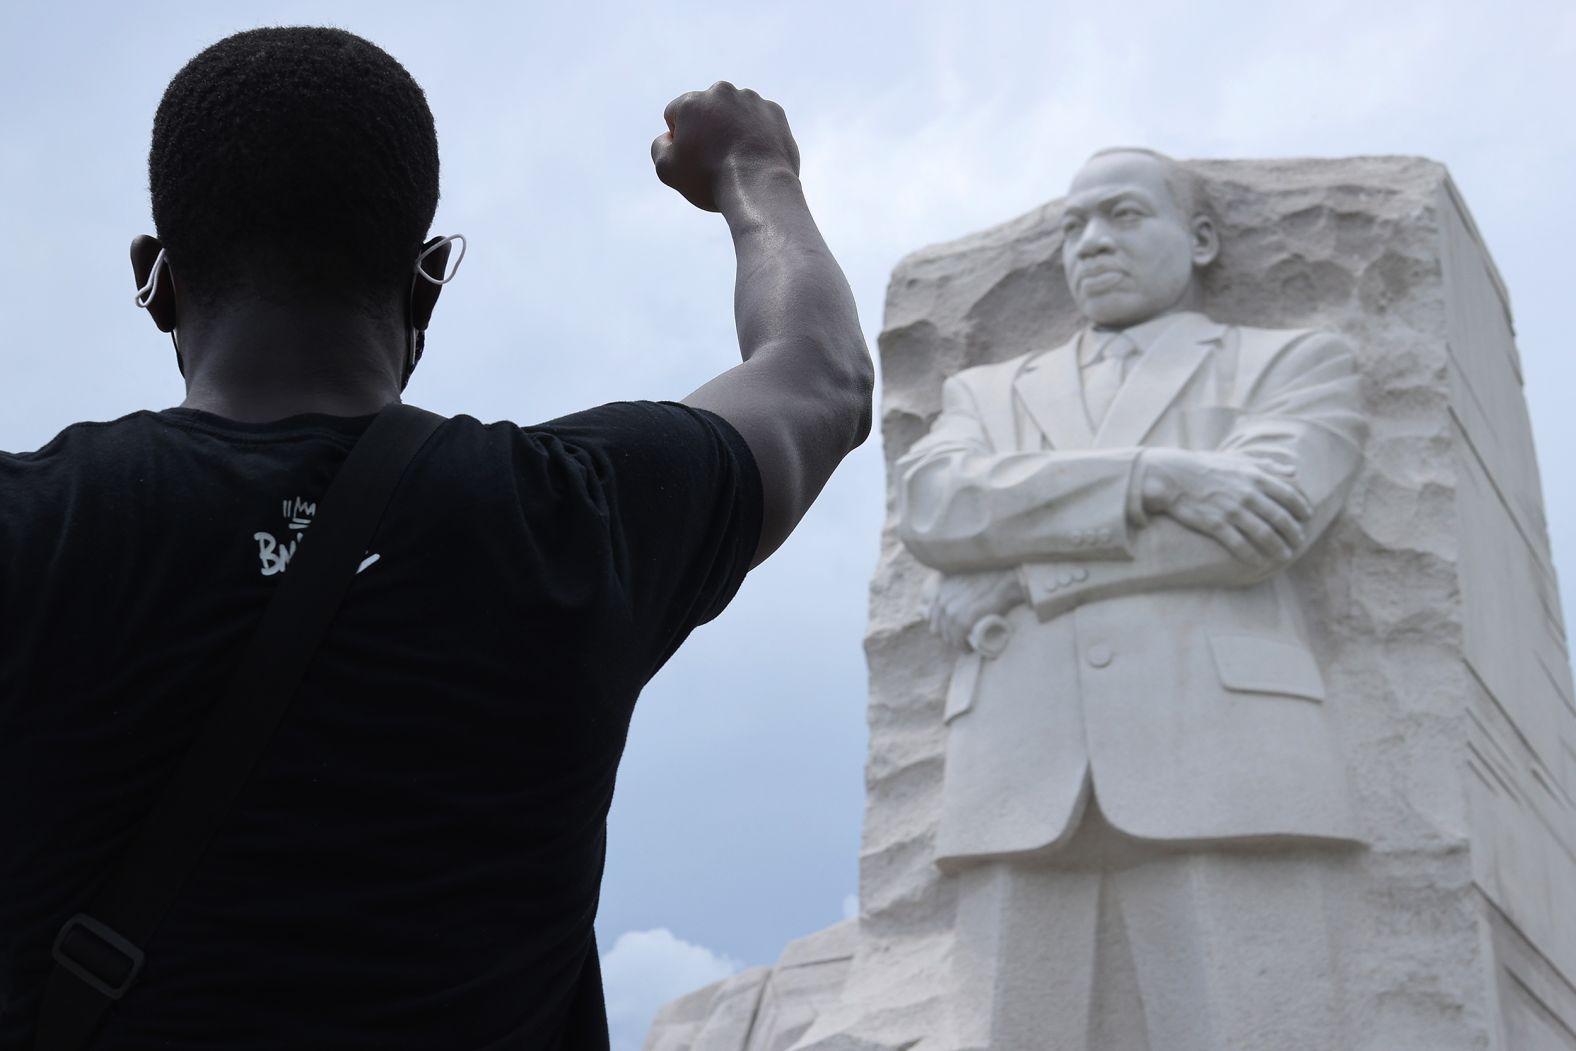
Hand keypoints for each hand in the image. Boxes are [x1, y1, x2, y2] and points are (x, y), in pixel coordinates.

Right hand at [651, 81, 800, 212]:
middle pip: (706, 111)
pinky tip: (756, 156)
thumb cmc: (710, 179)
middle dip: (707, 129)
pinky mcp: (775, 112)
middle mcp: (722, 92)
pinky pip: (759, 122)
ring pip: (735, 114)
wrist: (760, 187)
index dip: (679, 140)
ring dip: (733, 129)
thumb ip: (659, 146)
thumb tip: (669, 136)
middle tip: (715, 159)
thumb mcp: (667, 169)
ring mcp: (752, 100)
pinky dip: (756, 135)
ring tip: (739, 159)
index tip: (692, 159)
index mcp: (692, 101)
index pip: (675, 115)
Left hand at [928, 570, 1024, 649]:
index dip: (942, 626)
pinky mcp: (963, 621)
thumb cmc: (992, 578)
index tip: (953, 630)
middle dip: (948, 636)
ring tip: (967, 644)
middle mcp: (942, 600)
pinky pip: (958, 640)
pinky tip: (969, 648)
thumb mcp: (965, 579)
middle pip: (937, 629)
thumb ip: (956, 586)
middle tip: (962, 639)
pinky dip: (963, 647)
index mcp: (940, 590)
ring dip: (957, 643)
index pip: (931, 616)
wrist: (1006, 581)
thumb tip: (959, 598)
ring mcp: (951, 611)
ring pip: (947, 637)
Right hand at [1139, 448, 1312, 565]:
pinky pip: (1240, 544)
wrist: (1173, 476)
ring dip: (1278, 548)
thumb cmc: (1206, 466)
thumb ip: (1268, 465)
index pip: (1289, 495)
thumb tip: (1294, 470)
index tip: (1307, 518)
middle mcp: (1247, 494)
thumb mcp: (1238, 459)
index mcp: (1255, 477)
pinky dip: (1253, 555)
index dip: (1302, 508)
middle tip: (1299, 542)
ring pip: (1264, 534)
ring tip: (1285, 556)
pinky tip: (1259, 562)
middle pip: (1281, 518)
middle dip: (1294, 533)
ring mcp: (1232, 511)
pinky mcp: (1215, 524)